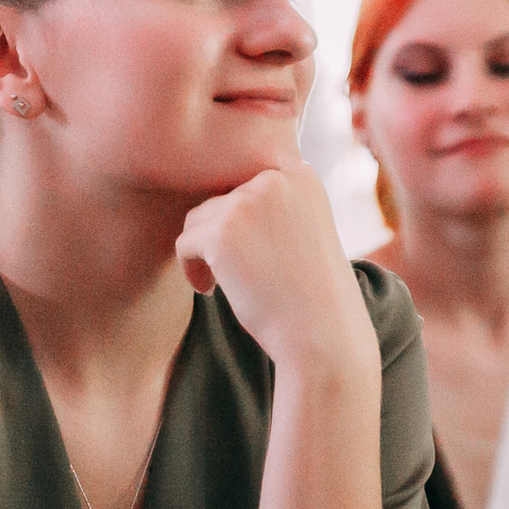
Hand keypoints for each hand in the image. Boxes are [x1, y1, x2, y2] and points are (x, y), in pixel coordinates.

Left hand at [175, 163, 377, 381]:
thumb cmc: (313, 292)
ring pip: (199, 220)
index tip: (253, 256)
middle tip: (238, 275)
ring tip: (224, 283)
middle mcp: (274, 180)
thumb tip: (217, 200)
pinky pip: (185, 244)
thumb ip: (269, 207)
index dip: (242, 222)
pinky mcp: (222, 233)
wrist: (323, 333)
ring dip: (204, 252)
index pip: (247, 185)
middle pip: (221, 199)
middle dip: (222, 237)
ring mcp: (246, 204)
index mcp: (300, 175)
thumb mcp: (303, 232)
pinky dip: (191, 269)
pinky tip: (210, 291)